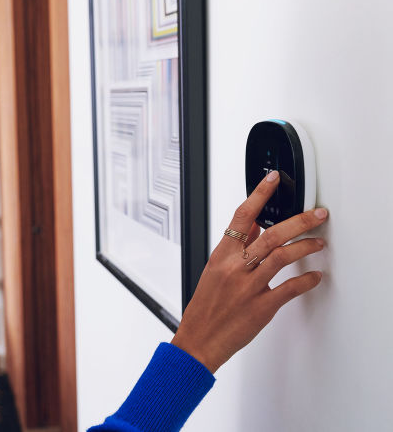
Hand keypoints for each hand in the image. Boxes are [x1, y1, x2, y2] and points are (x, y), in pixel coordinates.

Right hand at [170, 170, 327, 373]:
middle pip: (271, 235)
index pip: (241, 216)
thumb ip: (234, 248)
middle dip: (299, 221)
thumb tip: (251, 227)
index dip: (259, 195)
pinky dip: (306, 281)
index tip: (272, 179)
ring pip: (282, 257)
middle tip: (317, 214)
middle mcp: (235, 268)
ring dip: (306, 247)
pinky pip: (289, 289)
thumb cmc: (205, 307)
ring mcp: (248, 287)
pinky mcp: (261, 307)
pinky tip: (315, 276)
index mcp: (221, 256)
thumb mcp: (214, 271)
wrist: (199, 339)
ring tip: (318, 242)